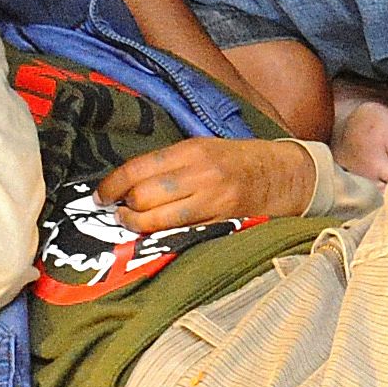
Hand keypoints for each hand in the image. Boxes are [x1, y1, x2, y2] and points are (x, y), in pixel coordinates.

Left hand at [97, 135, 315, 229]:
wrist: (287, 174)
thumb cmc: (240, 161)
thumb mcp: (206, 148)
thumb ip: (171, 163)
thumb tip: (128, 183)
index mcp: (194, 150)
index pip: (138, 169)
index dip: (111, 185)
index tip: (100, 195)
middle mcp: (202, 174)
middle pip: (143, 197)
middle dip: (124, 208)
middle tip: (119, 212)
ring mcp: (214, 202)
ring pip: (158, 220)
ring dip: (138, 226)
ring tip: (133, 225)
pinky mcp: (224, 224)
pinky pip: (182, 236)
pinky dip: (164, 238)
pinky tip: (158, 235)